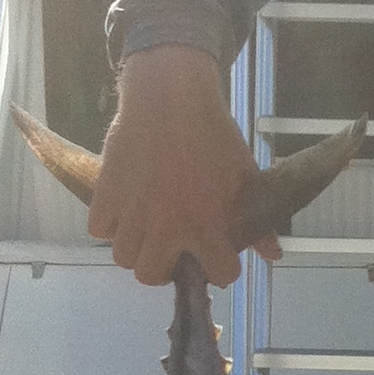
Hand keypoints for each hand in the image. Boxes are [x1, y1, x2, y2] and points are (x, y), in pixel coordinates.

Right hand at [87, 46, 279, 286]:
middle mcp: (166, 227)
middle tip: (170, 247)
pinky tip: (125, 210)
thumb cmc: (213, 136)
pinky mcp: (106, 194)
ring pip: (123, 257)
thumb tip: (274, 255)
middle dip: (164, 267)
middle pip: (151, 276)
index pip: (218, 275)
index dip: (221, 268)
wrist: (171, 98)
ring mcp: (133, 213)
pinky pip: (99, 229)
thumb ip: (258, 223)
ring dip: (136, 248)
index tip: (217, 256)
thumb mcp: (245, 177)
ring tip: (146, 229)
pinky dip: (110, 224)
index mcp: (207, 225)